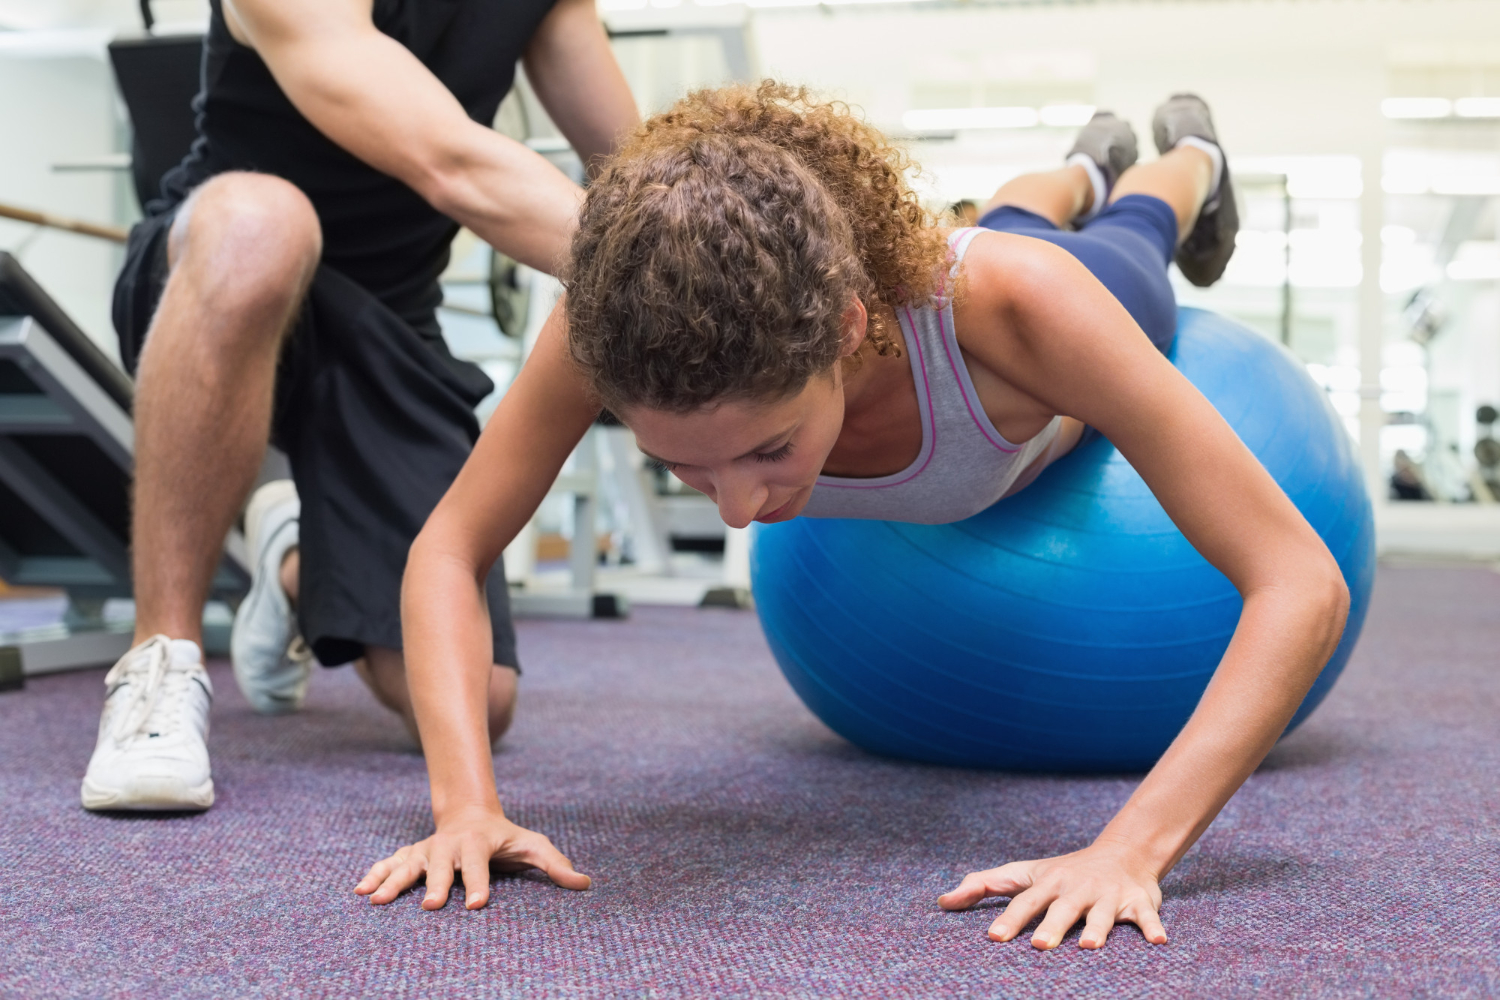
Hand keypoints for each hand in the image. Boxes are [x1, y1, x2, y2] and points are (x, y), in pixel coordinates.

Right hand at [355, 806, 590, 909]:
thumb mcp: (533, 846)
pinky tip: (360, 891)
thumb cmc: (506, 837)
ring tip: (375, 900)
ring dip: (392, 881)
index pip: (480, 864)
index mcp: (479, 843)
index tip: (477, 904)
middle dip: (437, 884)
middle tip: (430, 906)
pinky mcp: (412, 855)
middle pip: (442, 865)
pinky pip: (390, 864)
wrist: (471, 813)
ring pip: (408, 864)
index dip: (480, 883)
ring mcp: (427, 850)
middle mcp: (449, 845)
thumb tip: (585, 884)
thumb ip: (556, 865)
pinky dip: (375, 874)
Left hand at [937, 843, 1166, 949]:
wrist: (1122, 852)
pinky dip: (1153, 927)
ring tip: (1090, 946)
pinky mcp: (1138, 902)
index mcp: (1048, 883)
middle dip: (1052, 926)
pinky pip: (1147, 916)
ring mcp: (1108, 894)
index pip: (1024, 901)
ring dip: (1097, 928)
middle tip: (1040, 945)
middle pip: (1062, 909)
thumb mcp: (1024, 873)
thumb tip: (942, 901)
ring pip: (1102, 913)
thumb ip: (985, 886)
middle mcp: (1076, 889)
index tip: (993, 938)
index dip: (1009, 919)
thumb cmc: (1062, 871)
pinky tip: (1159, 941)